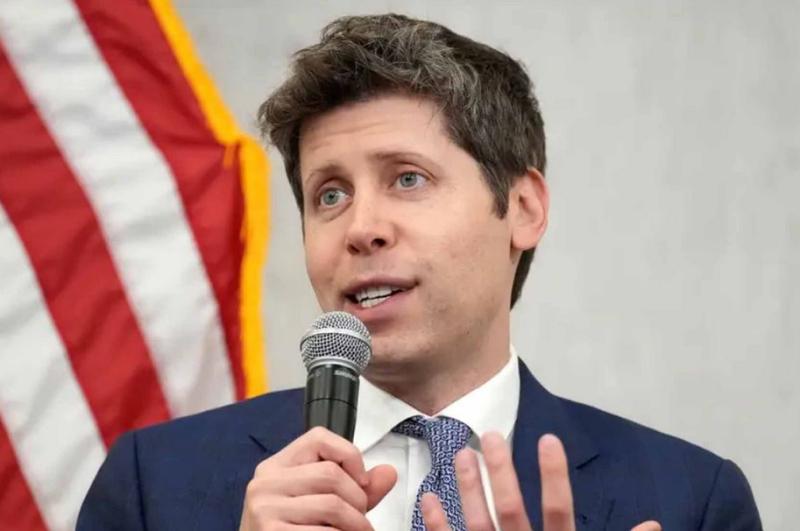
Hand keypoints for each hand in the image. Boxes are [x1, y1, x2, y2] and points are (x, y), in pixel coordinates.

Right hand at [239, 426, 396, 530]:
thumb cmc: (292, 530)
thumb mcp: (320, 502)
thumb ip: (355, 488)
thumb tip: (390, 472)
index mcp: (275, 466)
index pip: (318, 438)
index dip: (349, 454)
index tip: (362, 482)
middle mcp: (266, 482)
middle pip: (330, 474)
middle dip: (358, 499)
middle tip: (362, 519)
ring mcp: (265, 509)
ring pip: (332, 504)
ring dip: (356, 524)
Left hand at [421, 432, 660, 530]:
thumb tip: (654, 524)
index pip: (558, 510)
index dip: (554, 476)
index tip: (548, 439)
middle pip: (512, 510)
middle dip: (501, 472)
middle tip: (491, 435)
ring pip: (479, 524)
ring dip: (468, 488)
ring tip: (461, 453)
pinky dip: (437, 524)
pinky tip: (428, 497)